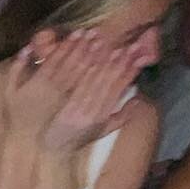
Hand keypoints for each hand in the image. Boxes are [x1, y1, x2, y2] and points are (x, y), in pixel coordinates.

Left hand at [40, 34, 141, 153]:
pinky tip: (80, 44)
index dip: (127, 72)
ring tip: (105, 39)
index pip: (117, 89)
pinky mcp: (56, 99)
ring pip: (88, 77)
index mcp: (101, 117)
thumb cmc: (78, 139)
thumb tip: (138, 99)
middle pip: (105, 81)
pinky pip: (69, 75)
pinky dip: (75, 58)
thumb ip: (121, 117)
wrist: (52, 150)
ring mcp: (73, 106)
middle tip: (128, 44)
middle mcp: (89, 111)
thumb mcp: (102, 132)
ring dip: (96, 56)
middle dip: (118, 61)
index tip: (137, 55)